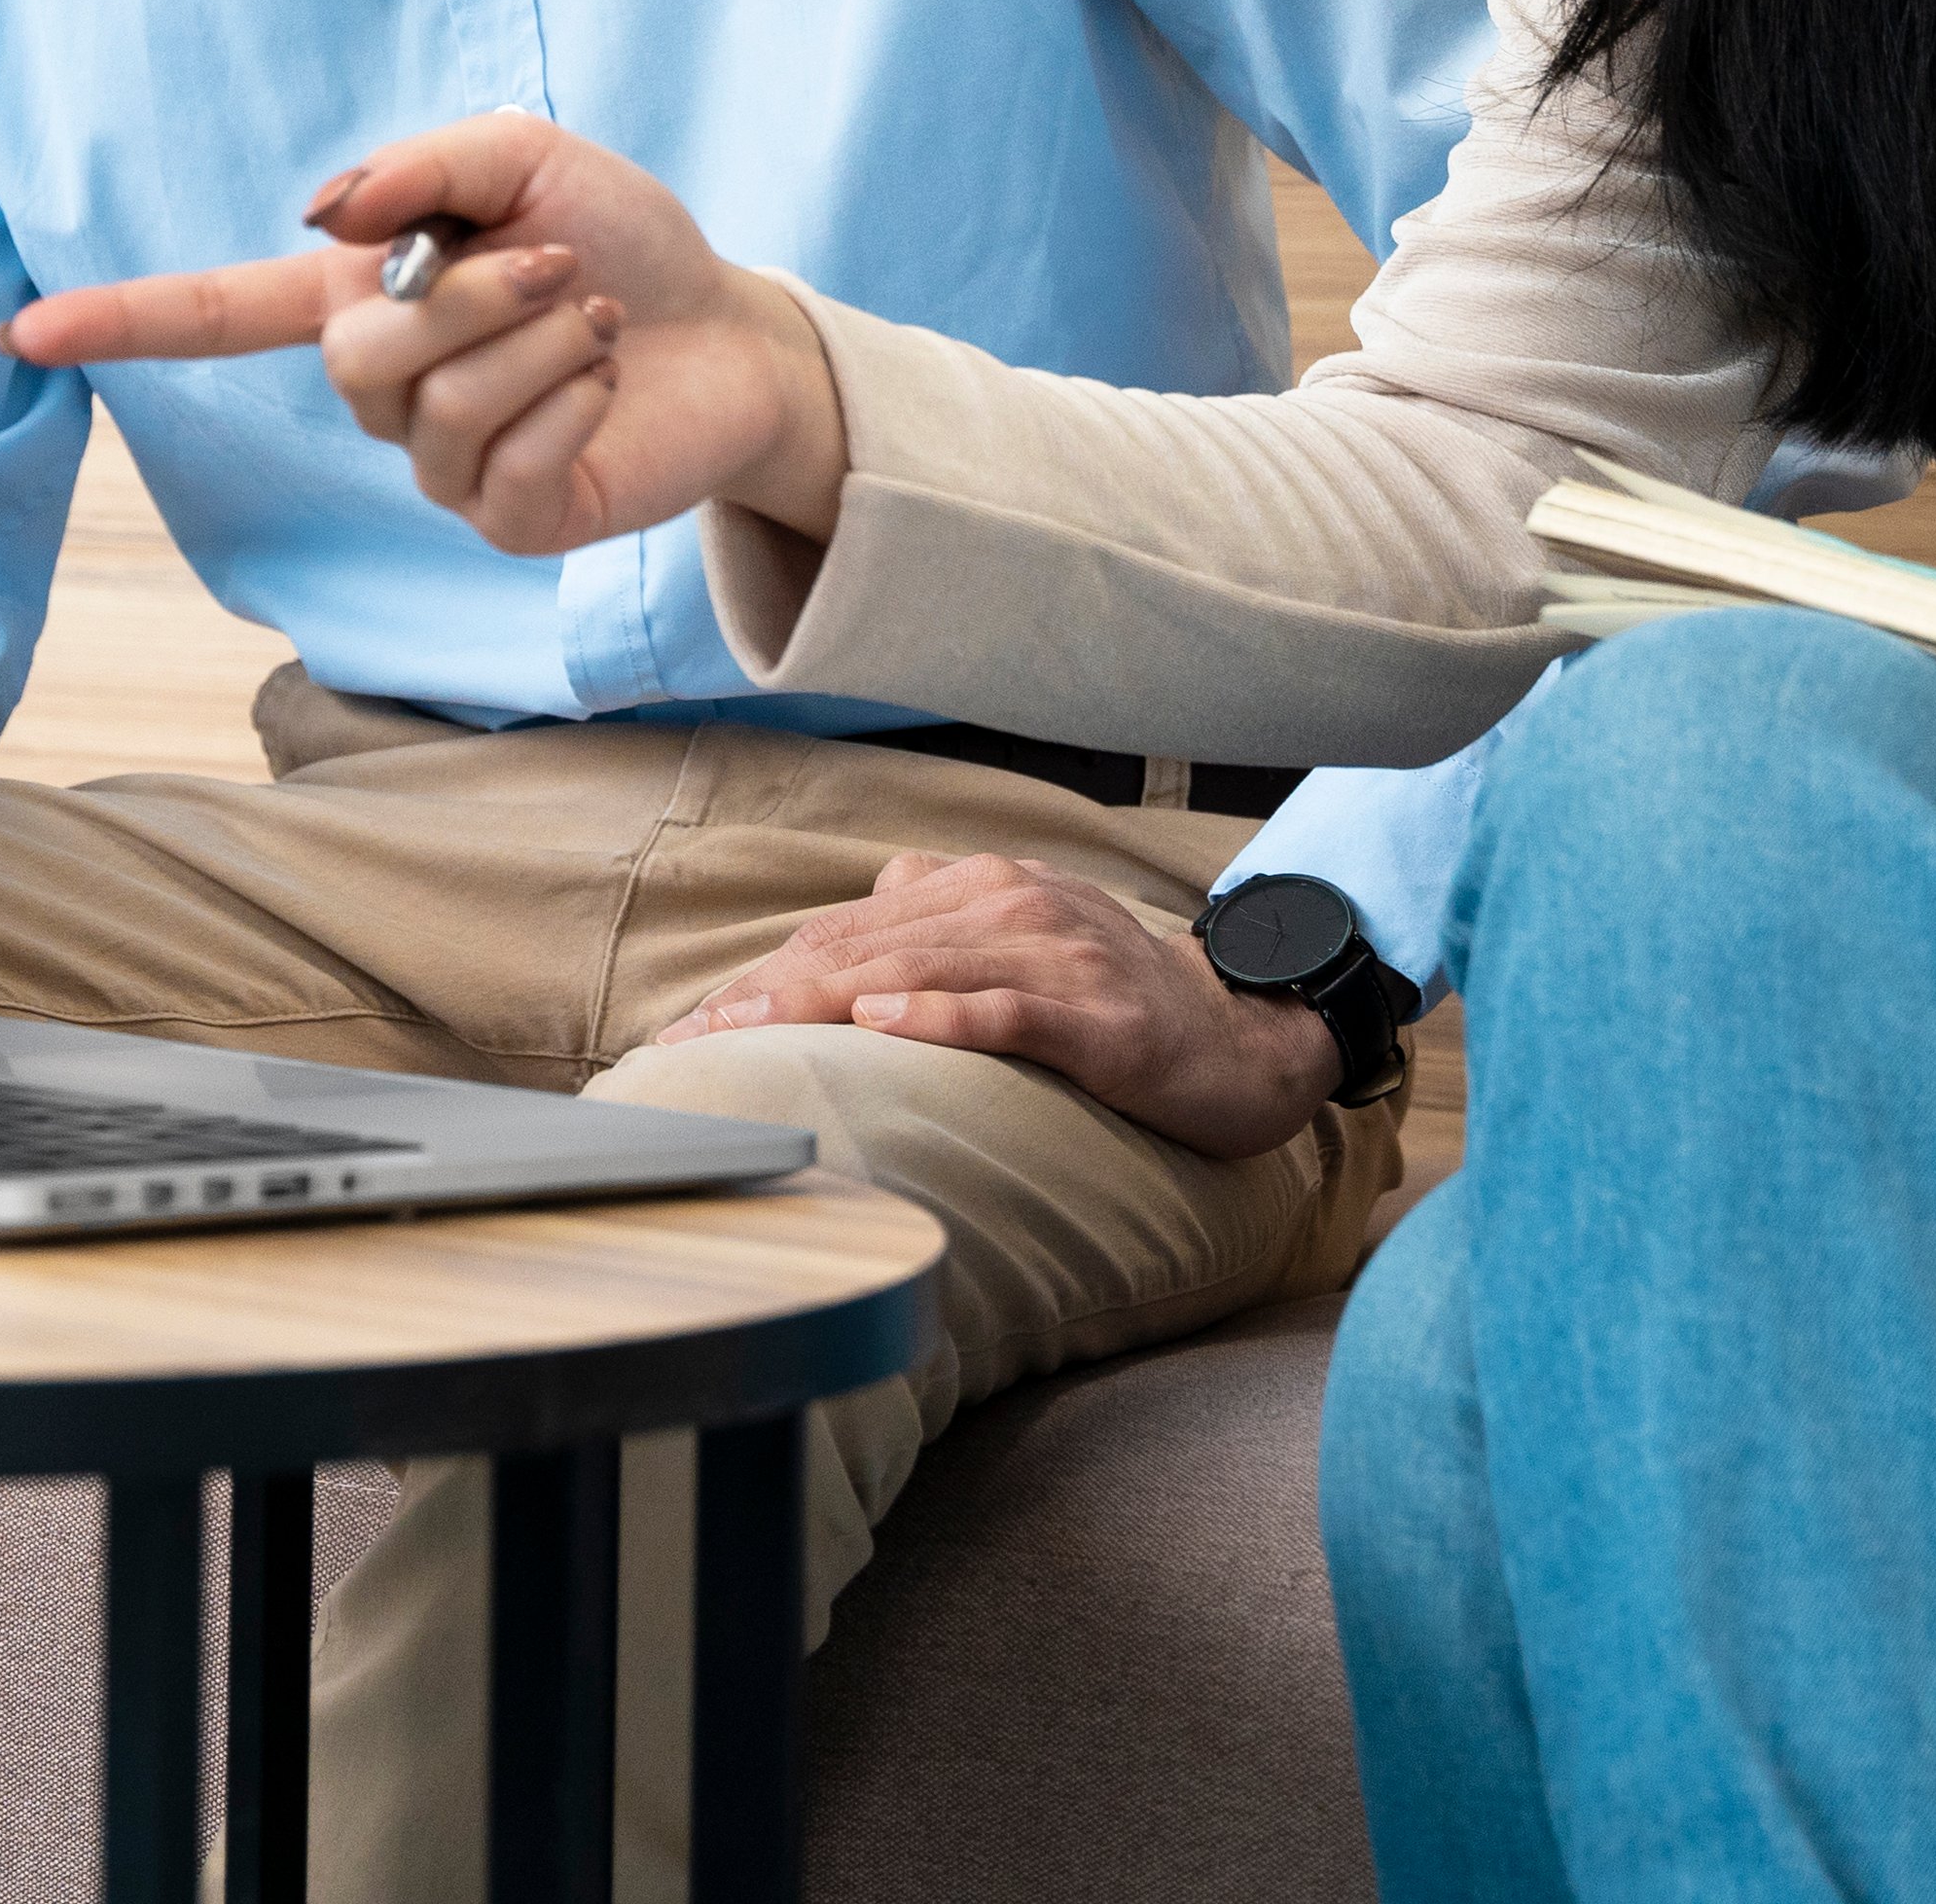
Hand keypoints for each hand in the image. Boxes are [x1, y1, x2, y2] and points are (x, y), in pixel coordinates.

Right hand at [0, 112, 849, 559]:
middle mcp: (382, 388)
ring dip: (539, 342)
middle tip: (557, 262)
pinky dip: (571, 404)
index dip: (119, 322)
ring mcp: (436, 465)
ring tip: (595, 317)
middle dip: (469, 294)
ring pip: (435, 407)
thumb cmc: (620, 237)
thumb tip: (319, 213)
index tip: (21, 331)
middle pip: (356, 359)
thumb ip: (423, 165)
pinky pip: (501, 468)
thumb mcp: (526, 156)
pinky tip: (606, 388)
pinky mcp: (505, 521)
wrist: (729, 330)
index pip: (214, 316)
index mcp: (360, 297)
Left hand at [674, 852, 1345, 1163]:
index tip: (692, 1029)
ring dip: (822, 1004)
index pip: (848, 933)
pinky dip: (940, 1016)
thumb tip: (871, 899)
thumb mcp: (1027, 939)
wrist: (1245, 1033)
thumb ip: (948, 915)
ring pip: (917, 971)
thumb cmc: (1121, 998)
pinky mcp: (1097, 1017)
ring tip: (747, 1032)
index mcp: (983, 889)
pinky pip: (1006, 1012)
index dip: (764, 977)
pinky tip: (881, 1026)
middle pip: (863, 948)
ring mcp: (1057, 955)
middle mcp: (1011, 905)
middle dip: (767, 995)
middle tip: (690, 1045)